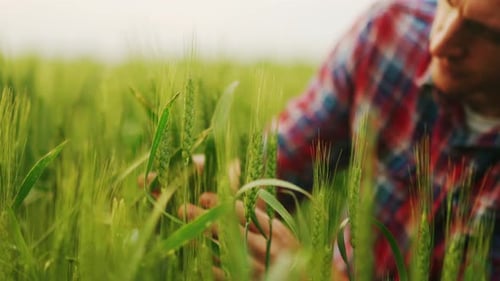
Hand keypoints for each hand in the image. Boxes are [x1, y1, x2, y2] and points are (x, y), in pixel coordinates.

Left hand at [179, 192, 298, 279]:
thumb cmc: (288, 257)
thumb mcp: (280, 234)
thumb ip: (260, 214)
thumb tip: (241, 187)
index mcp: (275, 231)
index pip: (242, 211)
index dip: (219, 203)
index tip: (203, 197)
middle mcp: (265, 248)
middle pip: (227, 229)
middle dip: (202, 218)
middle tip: (183, 209)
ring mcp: (256, 268)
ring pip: (220, 250)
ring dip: (200, 240)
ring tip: (186, 231)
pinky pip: (221, 273)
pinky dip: (208, 263)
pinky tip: (197, 256)